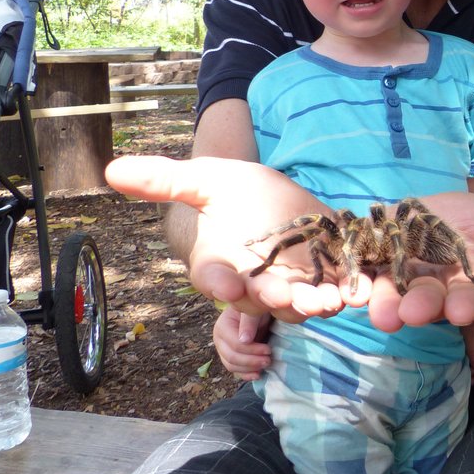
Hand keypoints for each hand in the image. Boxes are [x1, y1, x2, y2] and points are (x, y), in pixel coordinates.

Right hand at [105, 156, 353, 320]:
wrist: (279, 198)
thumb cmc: (237, 193)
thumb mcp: (206, 180)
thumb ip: (166, 179)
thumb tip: (112, 168)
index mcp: (220, 266)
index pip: (212, 280)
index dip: (218, 286)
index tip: (227, 287)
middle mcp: (254, 285)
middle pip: (261, 301)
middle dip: (273, 301)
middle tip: (283, 297)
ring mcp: (293, 286)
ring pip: (301, 305)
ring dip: (314, 305)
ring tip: (326, 300)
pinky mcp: (328, 278)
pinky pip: (338, 292)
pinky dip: (350, 293)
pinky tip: (362, 289)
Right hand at [213, 305, 271, 380]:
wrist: (256, 312)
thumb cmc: (256, 308)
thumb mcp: (255, 311)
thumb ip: (249, 322)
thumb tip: (245, 340)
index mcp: (223, 326)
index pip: (236, 344)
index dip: (253, 350)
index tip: (269, 350)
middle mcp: (219, 339)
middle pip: (232, 357)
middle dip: (251, 361)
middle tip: (268, 360)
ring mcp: (222, 350)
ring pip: (231, 366)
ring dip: (249, 369)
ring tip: (265, 365)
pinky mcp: (229, 357)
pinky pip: (234, 370)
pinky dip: (245, 375)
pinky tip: (258, 375)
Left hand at [364, 190, 473, 332]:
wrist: (435, 209)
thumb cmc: (473, 220)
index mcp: (465, 285)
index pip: (468, 298)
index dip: (466, 305)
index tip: (463, 311)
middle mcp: (431, 289)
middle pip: (427, 302)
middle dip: (421, 308)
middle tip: (412, 314)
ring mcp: (397, 280)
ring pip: (390, 297)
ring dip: (383, 304)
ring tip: (375, 308)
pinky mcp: (368, 266)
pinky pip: (359, 277)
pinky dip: (353, 282)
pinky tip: (348, 284)